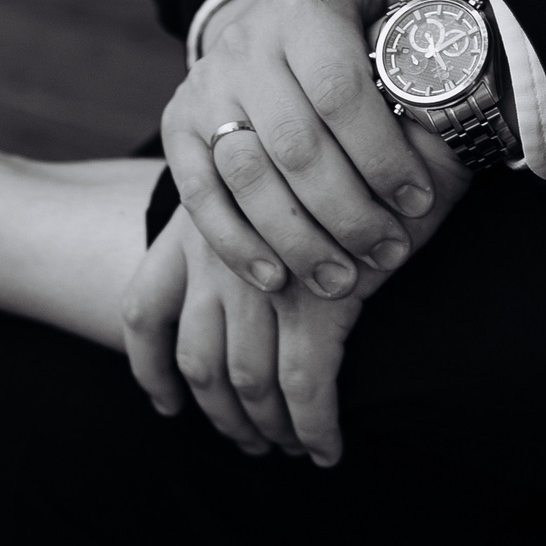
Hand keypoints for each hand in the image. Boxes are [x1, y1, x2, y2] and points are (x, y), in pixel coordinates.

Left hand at [121, 132, 474, 463]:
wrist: (401, 95)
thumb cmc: (347, 130)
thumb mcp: (278, 169)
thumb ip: (258, 217)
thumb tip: (262, 277)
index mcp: (195, 222)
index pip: (144, 309)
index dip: (149, 367)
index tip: (166, 403)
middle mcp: (215, 251)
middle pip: (197, 360)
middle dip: (220, 415)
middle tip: (247, 442)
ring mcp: (264, 276)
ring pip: (246, 380)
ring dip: (265, 428)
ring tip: (288, 449)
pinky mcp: (318, 297)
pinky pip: (306, 384)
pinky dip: (314, 426)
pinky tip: (326, 450)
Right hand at [161, 0, 486, 302]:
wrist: (264, 14)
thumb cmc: (348, 10)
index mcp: (301, 9)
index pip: (340, 92)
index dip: (381, 155)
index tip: (418, 201)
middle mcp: (243, 47)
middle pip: (296, 148)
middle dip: (348, 211)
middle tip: (391, 252)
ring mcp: (203, 90)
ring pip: (248, 179)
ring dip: (298, 240)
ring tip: (344, 280)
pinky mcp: (176, 128)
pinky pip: (200, 198)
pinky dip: (237, 244)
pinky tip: (277, 278)